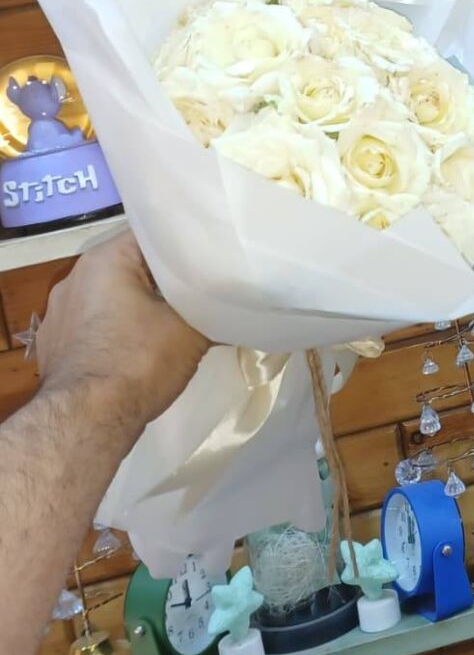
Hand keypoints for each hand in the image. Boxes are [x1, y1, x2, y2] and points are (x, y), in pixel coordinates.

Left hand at [35, 231, 208, 428]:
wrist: (86, 420)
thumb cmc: (140, 361)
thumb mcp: (193, 330)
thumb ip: (215, 309)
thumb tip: (239, 308)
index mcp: (105, 260)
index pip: (151, 234)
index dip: (184, 243)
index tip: (210, 255)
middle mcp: (75, 278)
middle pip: (130, 266)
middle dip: (161, 278)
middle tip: (197, 288)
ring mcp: (58, 314)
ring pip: (110, 297)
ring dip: (136, 306)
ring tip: (168, 322)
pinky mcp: (53, 346)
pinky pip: (92, 326)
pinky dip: (114, 331)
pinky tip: (135, 351)